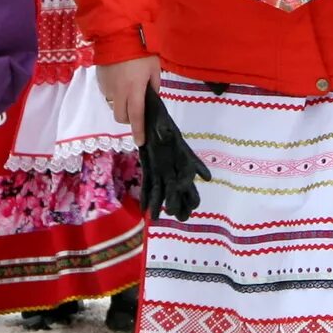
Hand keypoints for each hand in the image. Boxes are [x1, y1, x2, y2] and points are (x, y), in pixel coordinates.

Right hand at [100, 54, 159, 140]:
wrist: (117, 35)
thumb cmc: (141, 52)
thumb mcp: (154, 69)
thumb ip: (154, 86)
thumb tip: (151, 98)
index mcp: (134, 90)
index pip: (136, 117)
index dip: (139, 131)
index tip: (140, 142)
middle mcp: (118, 92)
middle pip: (121, 117)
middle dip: (129, 118)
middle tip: (137, 109)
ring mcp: (107, 87)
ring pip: (113, 106)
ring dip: (121, 105)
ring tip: (129, 90)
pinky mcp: (99, 81)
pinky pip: (107, 94)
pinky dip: (115, 93)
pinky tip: (120, 80)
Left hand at [138, 87, 214, 221]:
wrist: (150, 113)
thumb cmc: (159, 117)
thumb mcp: (162, 122)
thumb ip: (164, 130)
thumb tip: (164, 135)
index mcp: (181, 153)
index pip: (188, 169)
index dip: (188, 182)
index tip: (187, 193)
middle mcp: (174, 163)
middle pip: (180, 185)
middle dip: (180, 201)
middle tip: (180, 217)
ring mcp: (163, 167)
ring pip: (164, 189)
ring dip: (162, 203)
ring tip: (158, 219)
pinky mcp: (151, 167)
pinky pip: (149, 184)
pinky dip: (147, 196)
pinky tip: (144, 210)